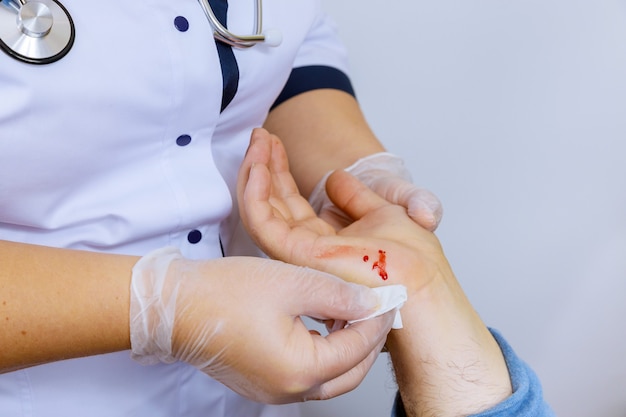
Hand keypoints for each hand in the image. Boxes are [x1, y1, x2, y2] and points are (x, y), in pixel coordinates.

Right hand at [129, 247, 394, 403]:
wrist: (175, 305)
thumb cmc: (223, 294)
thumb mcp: (293, 283)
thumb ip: (339, 295)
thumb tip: (370, 303)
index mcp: (300, 370)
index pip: (357, 349)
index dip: (376, 320)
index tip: (389, 298)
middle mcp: (288, 390)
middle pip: (349, 372)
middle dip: (368, 340)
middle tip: (377, 310)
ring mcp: (273, 390)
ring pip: (329, 375)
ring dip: (346, 346)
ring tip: (352, 312)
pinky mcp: (262, 381)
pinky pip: (306, 373)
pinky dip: (323, 351)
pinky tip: (323, 323)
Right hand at [237, 128, 444, 293]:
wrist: (423, 281)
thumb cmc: (413, 258)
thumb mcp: (384, 211)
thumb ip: (356, 197)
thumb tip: (335, 179)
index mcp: (326, 243)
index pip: (289, 204)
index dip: (279, 172)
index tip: (274, 142)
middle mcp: (308, 250)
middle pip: (272, 204)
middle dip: (262, 165)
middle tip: (259, 133)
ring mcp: (299, 254)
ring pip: (260, 211)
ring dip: (254, 172)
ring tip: (258, 138)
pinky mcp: (295, 255)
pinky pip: (261, 222)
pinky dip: (254, 193)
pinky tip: (258, 165)